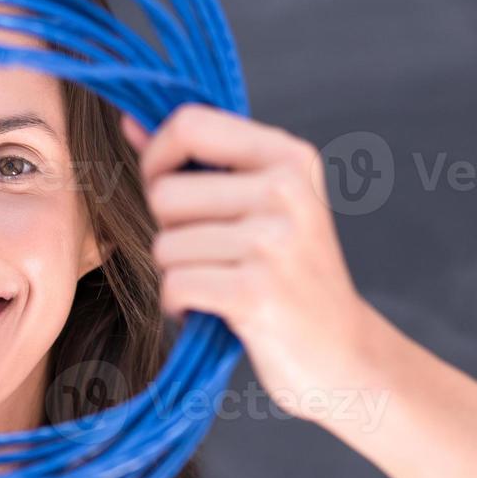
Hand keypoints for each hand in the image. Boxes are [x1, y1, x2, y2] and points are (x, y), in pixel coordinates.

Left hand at [121, 104, 374, 428]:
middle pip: (164, 192)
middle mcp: (286, 191)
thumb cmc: (292, 275)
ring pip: (164, 245)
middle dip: (170, 232)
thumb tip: (129, 122)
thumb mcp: (260, 205)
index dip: (158, 159)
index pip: (190, 124)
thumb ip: (195, 161)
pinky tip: (214, 310)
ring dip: (178, 275)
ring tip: (220, 285)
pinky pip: (174, 285)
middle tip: (211, 256)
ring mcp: (273, 242)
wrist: (347, 355)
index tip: (168, 190)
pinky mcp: (256, 292)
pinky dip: (181, 306)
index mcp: (290, 157)